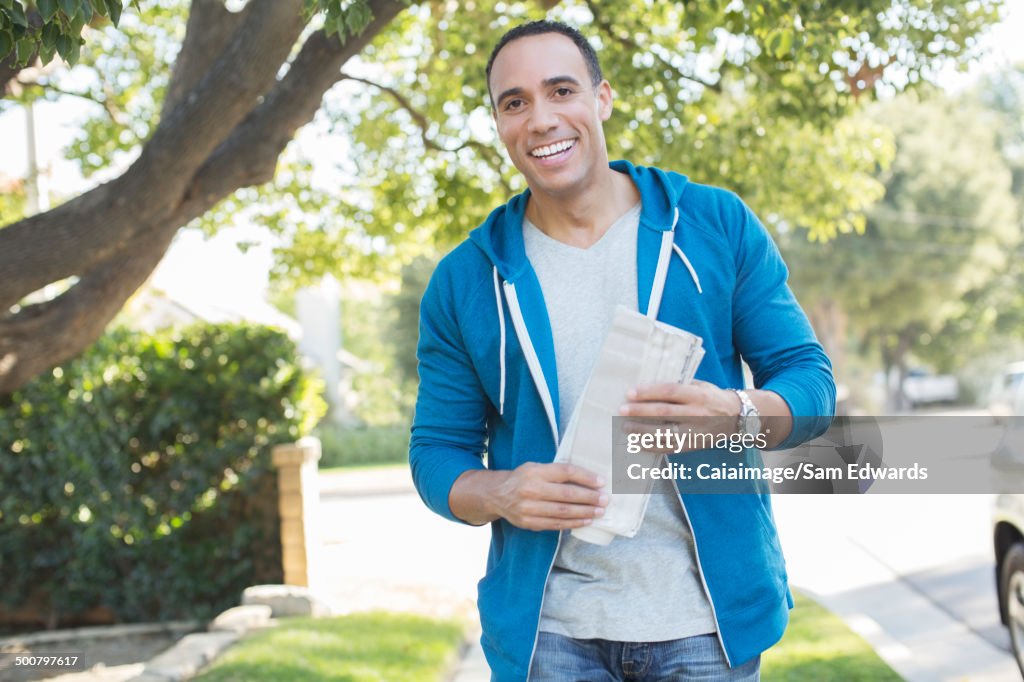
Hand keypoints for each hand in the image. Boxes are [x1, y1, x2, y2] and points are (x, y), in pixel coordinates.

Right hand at [491, 462, 608, 531]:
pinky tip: (585, 520)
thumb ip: (556, 472)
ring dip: (585, 512)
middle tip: (605, 499)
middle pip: (567, 494)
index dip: (585, 477)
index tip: (601, 482)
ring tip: (599, 511)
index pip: (565, 472)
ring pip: (563, 512)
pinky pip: (555, 524)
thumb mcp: (536, 467)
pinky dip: (573, 523)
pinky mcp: (529, 523)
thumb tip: (588, 478)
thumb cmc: (523, 478)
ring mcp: (529, 508)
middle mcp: (531, 489)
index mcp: (535, 471)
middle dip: (589, 498)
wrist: (496, 495)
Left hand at [618, 380, 740, 452]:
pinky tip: (637, 443)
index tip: (630, 392)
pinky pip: (669, 448)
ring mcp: (694, 433)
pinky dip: (651, 446)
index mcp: (698, 395)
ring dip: (642, 431)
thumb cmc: (712, 398)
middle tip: (622, 410)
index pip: (670, 392)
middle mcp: (697, 414)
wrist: (737, 418)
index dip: (649, 392)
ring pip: (664, 433)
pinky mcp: (692, 446)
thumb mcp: (700, 386)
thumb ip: (679, 385)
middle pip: (664, 413)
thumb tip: (649, 385)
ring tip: (625, 427)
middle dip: (641, 411)